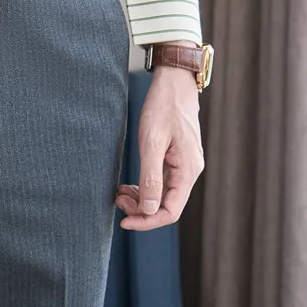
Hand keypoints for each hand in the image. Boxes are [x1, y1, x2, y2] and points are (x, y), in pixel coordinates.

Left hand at [115, 54, 204, 230]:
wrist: (174, 83)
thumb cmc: (163, 108)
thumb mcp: (152, 142)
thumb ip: (150, 177)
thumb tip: (148, 209)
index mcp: (188, 171)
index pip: (170, 212)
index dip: (146, 222)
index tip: (123, 222)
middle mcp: (189, 172)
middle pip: (165, 207)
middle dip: (139, 210)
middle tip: (117, 199)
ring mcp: (184, 167)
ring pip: (161, 197)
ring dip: (139, 200)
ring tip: (119, 192)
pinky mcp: (176, 161)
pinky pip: (160, 185)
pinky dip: (143, 188)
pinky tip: (127, 185)